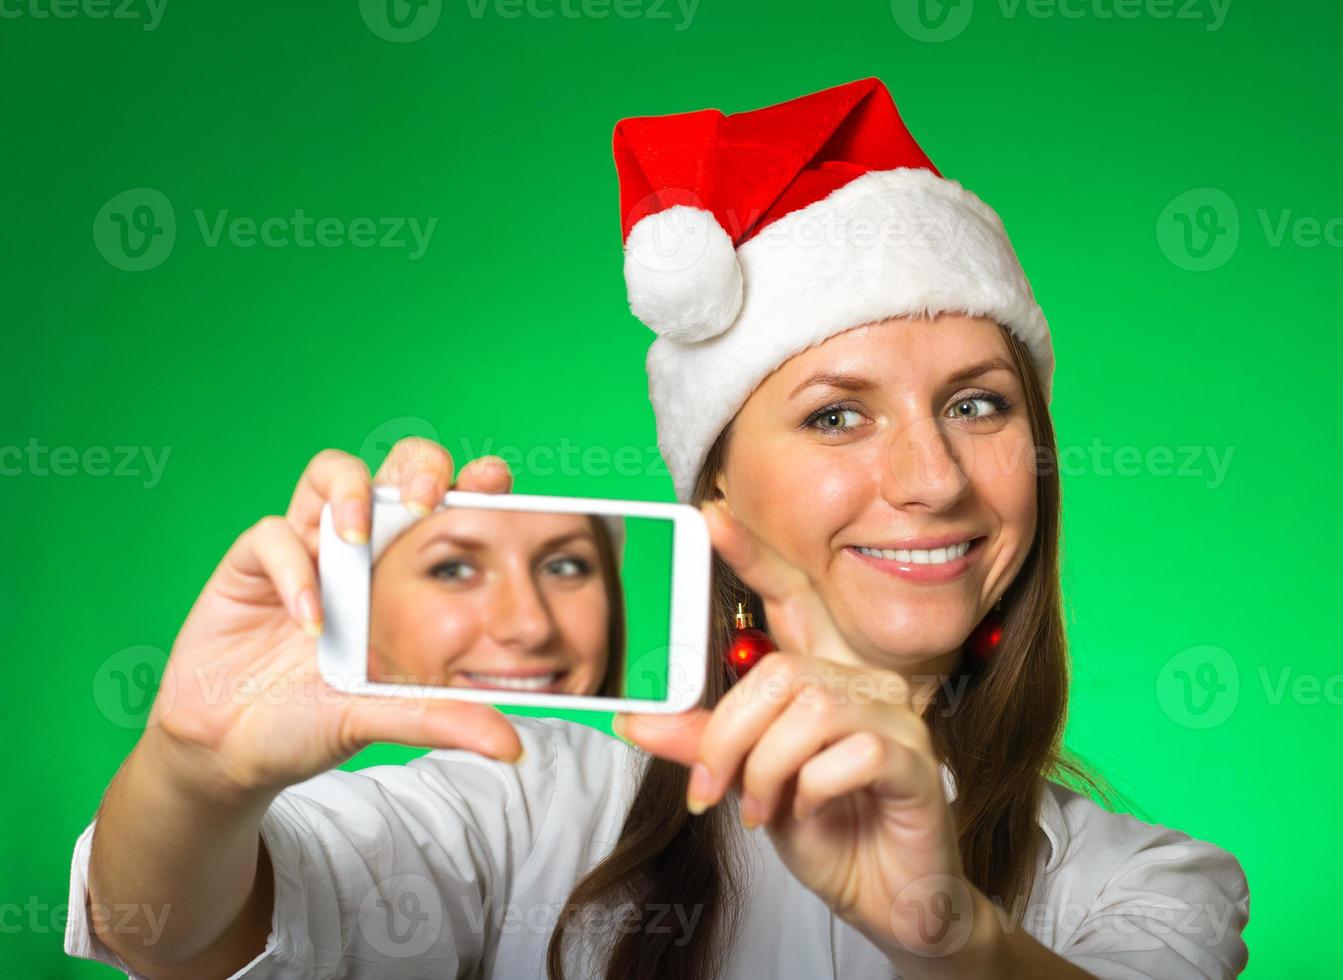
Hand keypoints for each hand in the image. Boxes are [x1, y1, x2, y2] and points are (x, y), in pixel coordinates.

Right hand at [143, 440, 525, 805]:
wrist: (232, 750)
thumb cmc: (313, 719)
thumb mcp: (386, 717)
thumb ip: (443, 720)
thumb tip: (511, 745)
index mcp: (403, 570)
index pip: (446, 506)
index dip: (471, 484)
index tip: (495, 482)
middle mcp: (359, 548)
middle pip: (395, 465)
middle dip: (417, 466)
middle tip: (426, 503)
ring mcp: (306, 547)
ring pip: (330, 472)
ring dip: (350, 493)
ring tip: (356, 542)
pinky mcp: (251, 562)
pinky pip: (272, 535)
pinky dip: (292, 572)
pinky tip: (310, 622)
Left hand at [615, 500, 1001, 972]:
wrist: (888, 899)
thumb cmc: (828, 831)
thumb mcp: (749, 783)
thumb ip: (703, 745)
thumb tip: (634, 719)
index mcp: (823, 677)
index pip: (791, 598)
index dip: (752, 556)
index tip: (707, 516)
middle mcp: (863, 681)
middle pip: (779, 671)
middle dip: (728, 734)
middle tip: (709, 788)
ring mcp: (897, 716)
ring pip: (809, 709)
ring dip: (765, 767)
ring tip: (761, 808)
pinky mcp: (916, 760)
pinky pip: (849, 751)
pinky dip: (810, 789)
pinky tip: (808, 813)